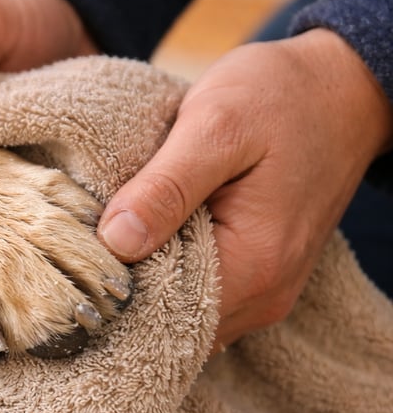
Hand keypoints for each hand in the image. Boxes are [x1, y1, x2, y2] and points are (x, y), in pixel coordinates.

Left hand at [97, 29, 392, 348]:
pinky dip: (166, 274)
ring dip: (143, 283)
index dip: (112, 291)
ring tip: (103, 242)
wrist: (340, 90)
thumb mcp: (216, 126)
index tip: (72, 259)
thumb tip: (115, 241)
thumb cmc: (280, 98)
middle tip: (77, 250)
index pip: (163, 315)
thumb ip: (167, 187)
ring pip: (182, 311)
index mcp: (255, 266)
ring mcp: (263, 289)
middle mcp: (264, 295)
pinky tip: (142, 242)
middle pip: (170, 322)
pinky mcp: (257, 274)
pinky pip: (200, 294)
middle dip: (121, 290)